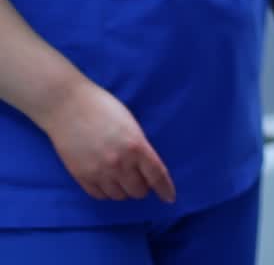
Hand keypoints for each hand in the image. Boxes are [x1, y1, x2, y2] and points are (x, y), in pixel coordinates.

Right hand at [41, 78, 175, 202]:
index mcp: (136, 146)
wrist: (70, 108)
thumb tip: (145, 166)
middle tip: (141, 179)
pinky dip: (107, 192)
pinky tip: (108, 182)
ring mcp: (99, 172)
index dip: (165, 189)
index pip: (156, 175)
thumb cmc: (104, 109)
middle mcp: (119, 163)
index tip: (170, 198)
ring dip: (125, 190)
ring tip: (123, 179)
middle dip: (143, 187)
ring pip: (119, 196)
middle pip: (138, 190)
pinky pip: (100, 195)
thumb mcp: (131, 125)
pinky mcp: (81, 177)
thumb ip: (139, 146)